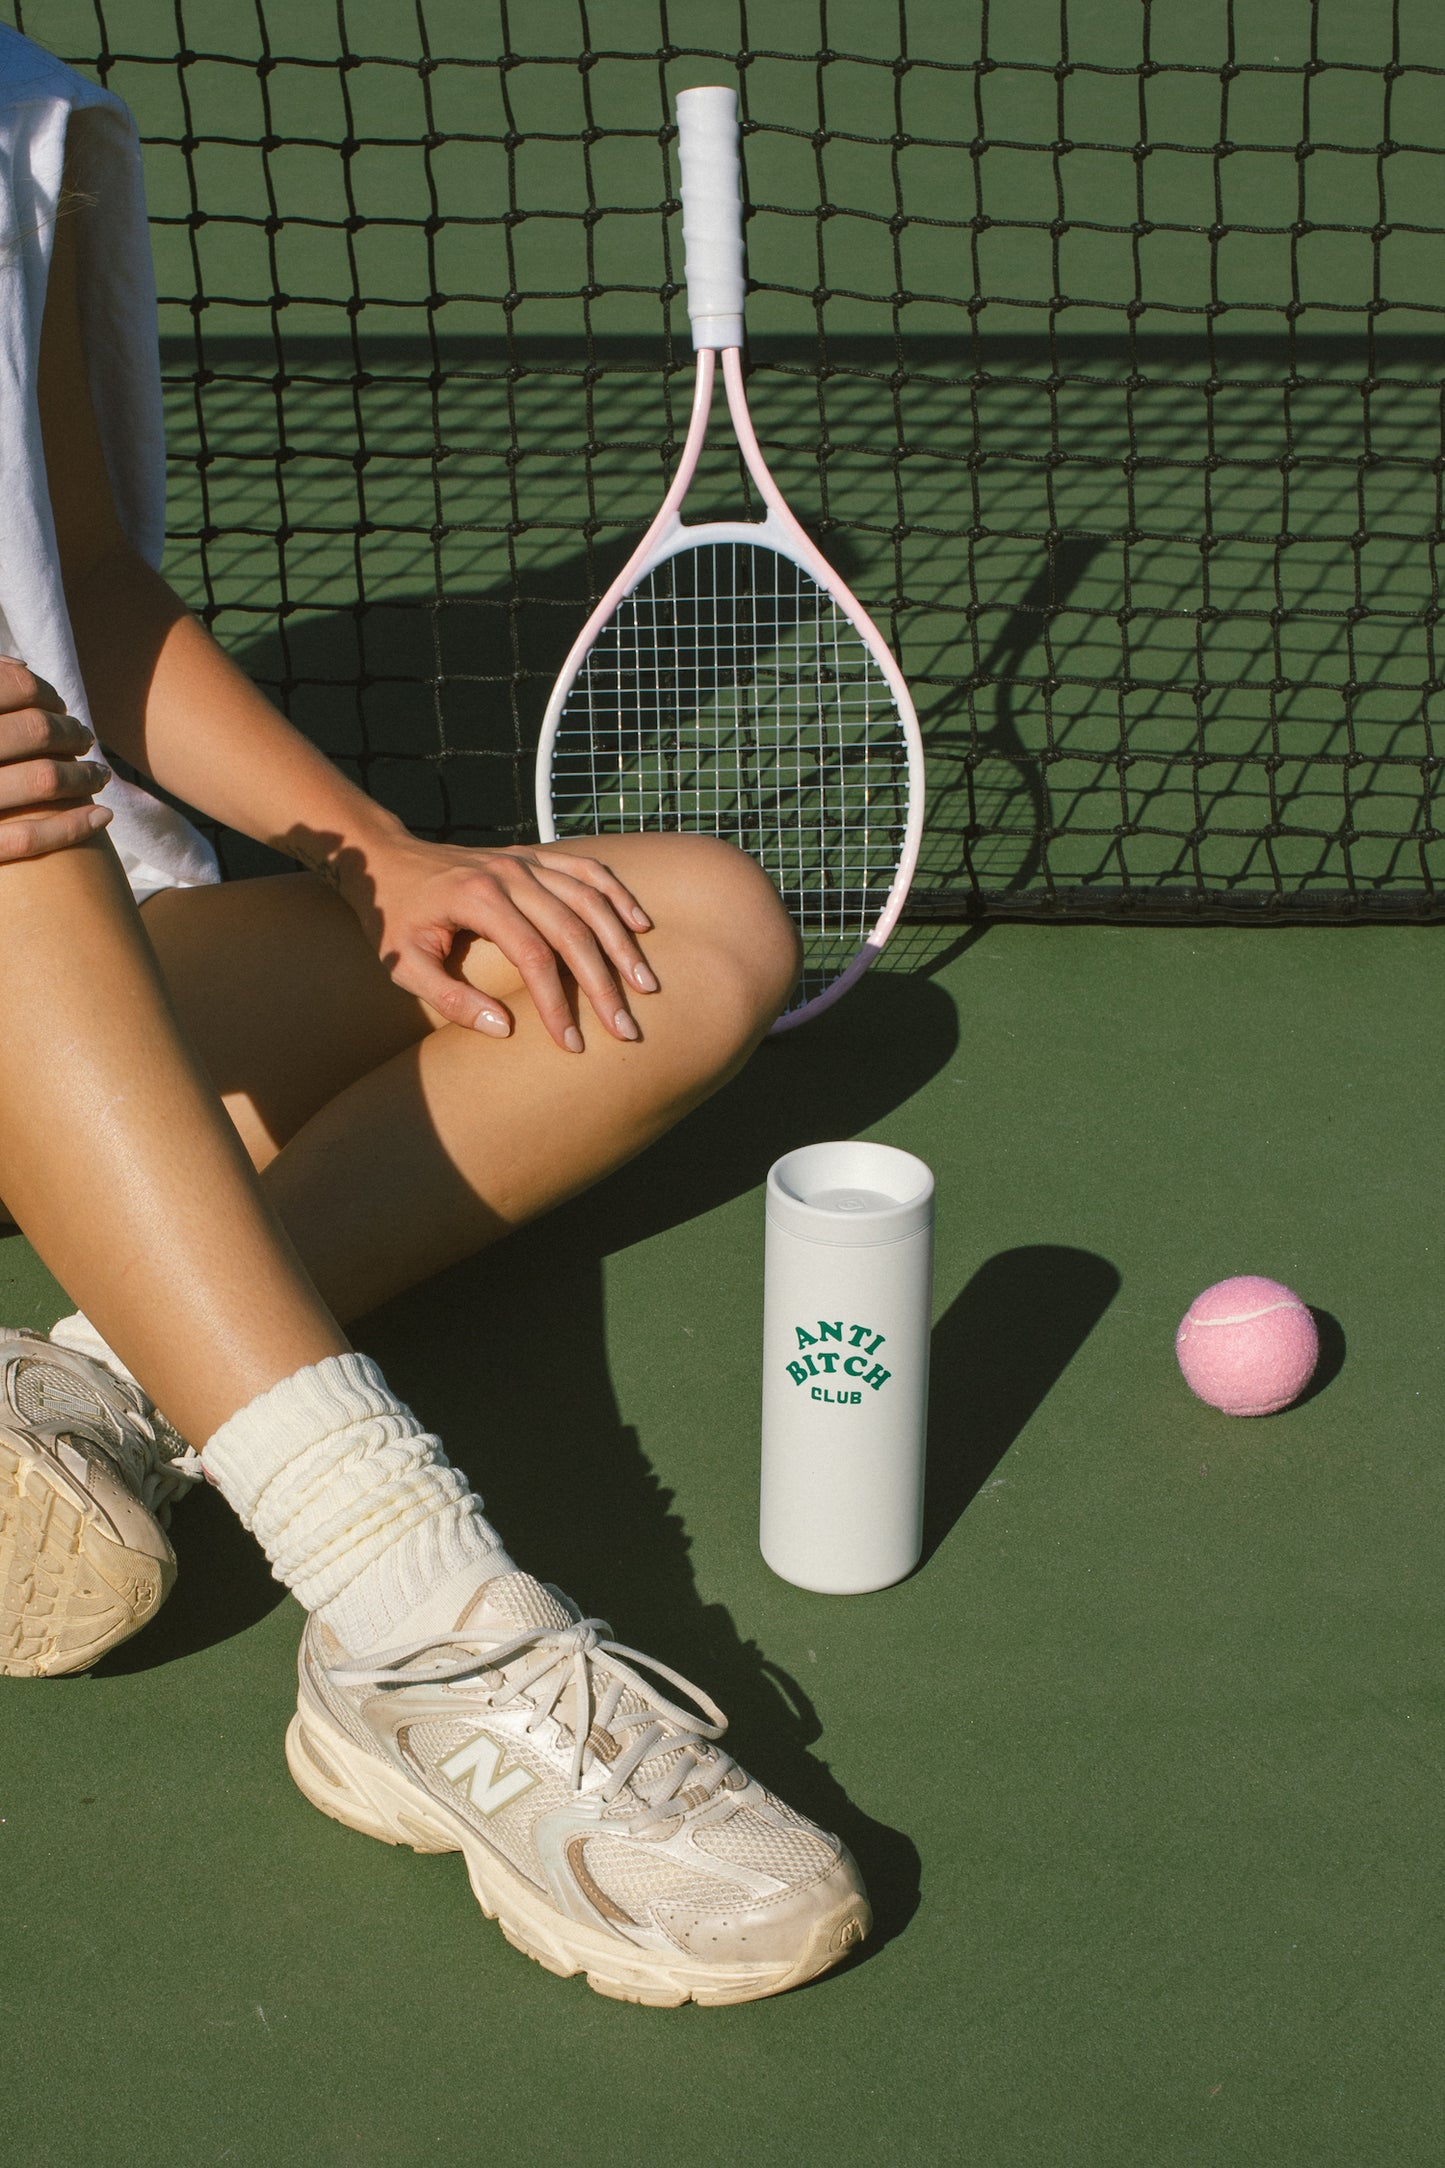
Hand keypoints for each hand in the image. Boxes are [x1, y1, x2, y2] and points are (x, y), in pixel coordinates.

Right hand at [0, 658, 111, 862]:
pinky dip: (73, 827)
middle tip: (84, 738)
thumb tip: (22, 671)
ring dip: (83, 776)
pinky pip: (28, 839)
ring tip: (98, 775)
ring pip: (41, 780)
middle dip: (71, 733)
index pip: (12, 687)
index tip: (57, 703)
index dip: (44, 692)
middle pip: (36, 730)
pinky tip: (101, 816)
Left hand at [347, 832, 659, 1050]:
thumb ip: (451, 999)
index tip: (573, 1044)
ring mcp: (526, 861)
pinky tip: (641, 925)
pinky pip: (589, 871)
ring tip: (646, 985)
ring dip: (622, 944)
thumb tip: (504, 1030)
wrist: (387, 859)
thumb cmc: (394, 919)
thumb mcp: (403, 966)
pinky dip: (618, 896)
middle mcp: (510, 874)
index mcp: (478, 898)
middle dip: (603, 984)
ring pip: (590, 900)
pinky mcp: (534, 857)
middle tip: (626, 1029)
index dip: (557, 1003)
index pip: (533, 956)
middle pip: (573, 930)